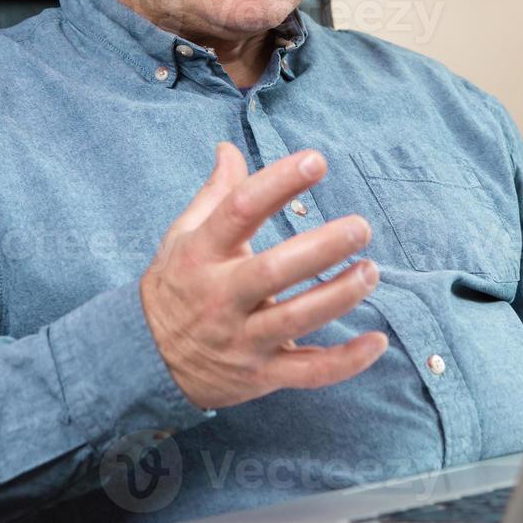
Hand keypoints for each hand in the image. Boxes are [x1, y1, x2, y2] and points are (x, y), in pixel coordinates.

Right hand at [140, 142, 387, 410]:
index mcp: (202, 254)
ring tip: (370, 271)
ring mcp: (242, 339)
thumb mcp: (183, 237)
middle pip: (273, 271)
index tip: (316, 160)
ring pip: (296, 320)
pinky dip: (346, 362)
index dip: (278, 182)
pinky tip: (377, 342)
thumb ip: (215, 194)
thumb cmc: (176, 286)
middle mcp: (221, 297)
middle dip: (321, 248)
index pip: (239, 211)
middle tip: (360, 227)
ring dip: (339, 296)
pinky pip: (309, 373)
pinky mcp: (261, 375)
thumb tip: (228, 147)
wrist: (145, 361)